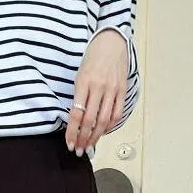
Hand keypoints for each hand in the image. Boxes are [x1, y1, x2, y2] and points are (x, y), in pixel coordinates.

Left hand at [65, 29, 128, 154]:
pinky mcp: (122, 90)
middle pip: (90, 121)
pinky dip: (110, 126)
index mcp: (83, 83)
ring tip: (90, 146)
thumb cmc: (92, 58)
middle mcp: (98, 87)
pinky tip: (103, 132)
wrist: (111, 42)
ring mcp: (112, 89)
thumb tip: (76, 120)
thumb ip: (78, 96)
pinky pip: (117, 113)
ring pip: (104, 120)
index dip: (72, 132)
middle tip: (79, 150)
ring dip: (96, 136)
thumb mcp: (79, 75)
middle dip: (84, 139)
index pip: (76, 114)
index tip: (69, 143)